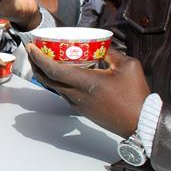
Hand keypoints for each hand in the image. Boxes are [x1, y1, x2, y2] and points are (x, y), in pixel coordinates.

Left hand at [26, 45, 149, 138]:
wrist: (140, 123)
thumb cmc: (135, 95)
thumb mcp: (128, 66)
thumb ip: (112, 54)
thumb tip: (101, 46)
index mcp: (86, 83)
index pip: (53, 70)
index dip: (38, 58)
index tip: (31, 47)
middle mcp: (76, 95)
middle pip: (46, 80)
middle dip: (35, 64)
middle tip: (32, 50)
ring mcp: (77, 104)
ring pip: (53, 87)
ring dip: (45, 73)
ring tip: (44, 59)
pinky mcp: (81, 110)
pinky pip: (63, 93)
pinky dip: (57, 81)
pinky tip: (62, 73)